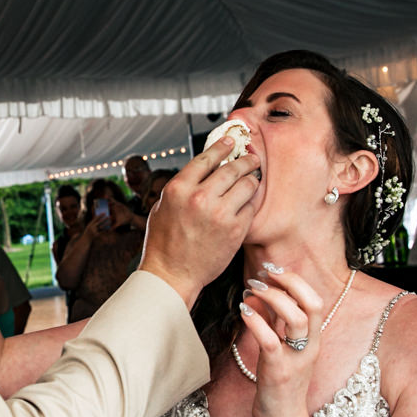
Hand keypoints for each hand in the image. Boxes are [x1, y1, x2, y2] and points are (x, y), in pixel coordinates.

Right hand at [81, 212, 108, 239]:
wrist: (86, 238)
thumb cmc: (88, 231)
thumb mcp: (89, 226)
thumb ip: (94, 222)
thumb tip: (99, 218)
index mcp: (90, 225)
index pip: (95, 219)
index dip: (100, 216)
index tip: (104, 213)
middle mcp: (92, 228)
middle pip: (99, 222)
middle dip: (104, 219)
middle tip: (109, 216)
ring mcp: (94, 231)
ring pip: (102, 227)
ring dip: (106, 224)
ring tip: (110, 221)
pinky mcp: (97, 235)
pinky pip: (102, 231)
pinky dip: (106, 229)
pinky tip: (109, 227)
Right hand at [138, 137, 260, 306]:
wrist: (171, 275)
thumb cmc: (164, 243)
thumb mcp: (163, 207)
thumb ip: (182, 187)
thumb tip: (203, 170)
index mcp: (178, 189)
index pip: (206, 158)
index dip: (222, 146)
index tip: (231, 141)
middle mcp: (200, 197)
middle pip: (232, 168)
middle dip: (246, 160)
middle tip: (252, 158)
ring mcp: (220, 214)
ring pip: (247, 184)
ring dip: (252, 179)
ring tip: (253, 179)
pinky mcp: (236, 230)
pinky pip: (251, 207)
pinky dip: (251, 202)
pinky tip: (249, 201)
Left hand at [238, 265, 324, 416]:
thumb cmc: (280, 385)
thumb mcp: (280, 349)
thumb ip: (274, 323)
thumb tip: (258, 296)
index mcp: (313, 340)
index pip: (316, 300)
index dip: (296, 280)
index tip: (273, 271)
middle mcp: (309, 347)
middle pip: (313, 303)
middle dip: (290, 282)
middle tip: (265, 273)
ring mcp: (296, 359)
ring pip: (296, 318)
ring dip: (272, 298)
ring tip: (251, 289)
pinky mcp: (278, 371)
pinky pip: (270, 340)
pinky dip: (256, 321)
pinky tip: (242, 311)